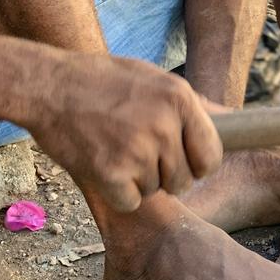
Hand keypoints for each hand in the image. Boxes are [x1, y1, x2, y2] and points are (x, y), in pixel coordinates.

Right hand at [28, 51, 222, 212]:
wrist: (47, 85)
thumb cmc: (100, 81)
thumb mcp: (152, 78)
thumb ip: (187, 106)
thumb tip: (233, 121)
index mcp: (179, 99)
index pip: (211, 155)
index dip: (198, 165)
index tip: (183, 164)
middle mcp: (164, 125)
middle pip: (184, 179)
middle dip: (165, 175)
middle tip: (138, 155)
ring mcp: (138, 150)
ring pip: (155, 190)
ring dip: (137, 181)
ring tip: (115, 149)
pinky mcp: (111, 173)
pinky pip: (130, 201)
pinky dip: (116, 192)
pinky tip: (101, 164)